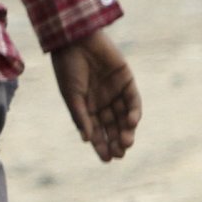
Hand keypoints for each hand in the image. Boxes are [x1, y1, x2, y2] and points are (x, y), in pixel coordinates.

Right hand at [52, 31, 140, 161]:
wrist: (76, 41)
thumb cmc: (68, 68)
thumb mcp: (71, 95)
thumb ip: (80, 116)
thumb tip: (86, 139)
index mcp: (86, 107)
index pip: (96, 131)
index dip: (101, 146)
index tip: (106, 160)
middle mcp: (102, 101)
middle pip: (113, 126)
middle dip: (116, 141)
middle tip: (120, 154)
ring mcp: (115, 92)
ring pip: (124, 116)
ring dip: (126, 130)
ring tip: (126, 142)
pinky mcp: (126, 81)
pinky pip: (133, 100)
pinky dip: (133, 113)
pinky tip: (130, 122)